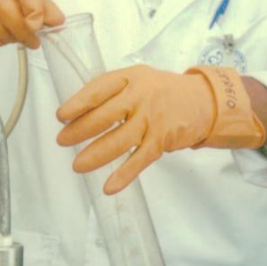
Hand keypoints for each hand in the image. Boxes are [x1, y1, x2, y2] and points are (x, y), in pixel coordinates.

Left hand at [56, 64, 264, 193]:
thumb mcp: (139, 80)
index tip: (61, 116)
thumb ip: (113, 92)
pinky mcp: (162, 141)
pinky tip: (108, 187)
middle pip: (105, 116)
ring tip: (77, 165)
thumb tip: (77, 113)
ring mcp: (152, 120)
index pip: (99, 89)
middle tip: (62, 141)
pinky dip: (124, 175)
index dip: (79, 103)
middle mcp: (141, 98)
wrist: (205, 101)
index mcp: (131, 78)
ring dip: (96, 155)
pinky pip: (139, 160)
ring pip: (119, 140)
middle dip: (80, 130)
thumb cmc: (162, 91)